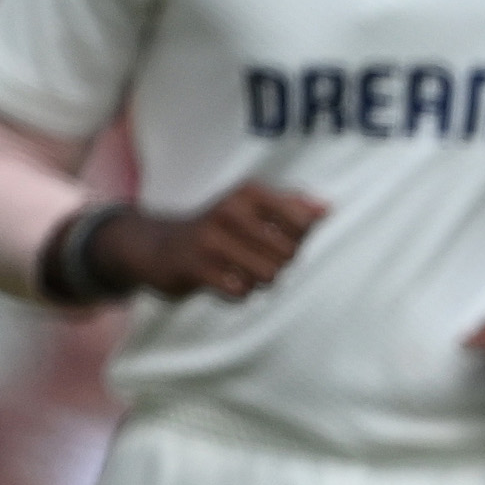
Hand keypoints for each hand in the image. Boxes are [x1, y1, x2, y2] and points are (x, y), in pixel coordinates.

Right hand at [109, 183, 326, 300]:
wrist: (158, 246)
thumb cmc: (219, 227)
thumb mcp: (253, 206)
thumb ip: (293, 206)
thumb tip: (327, 208)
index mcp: (249, 192)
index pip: (304, 222)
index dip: (300, 239)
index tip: (279, 237)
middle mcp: (230, 209)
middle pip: (289, 253)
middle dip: (279, 263)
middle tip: (256, 257)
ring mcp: (210, 238)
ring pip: (268, 274)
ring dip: (260, 280)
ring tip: (241, 269)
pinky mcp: (194, 266)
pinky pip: (241, 292)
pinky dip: (238, 293)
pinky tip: (224, 280)